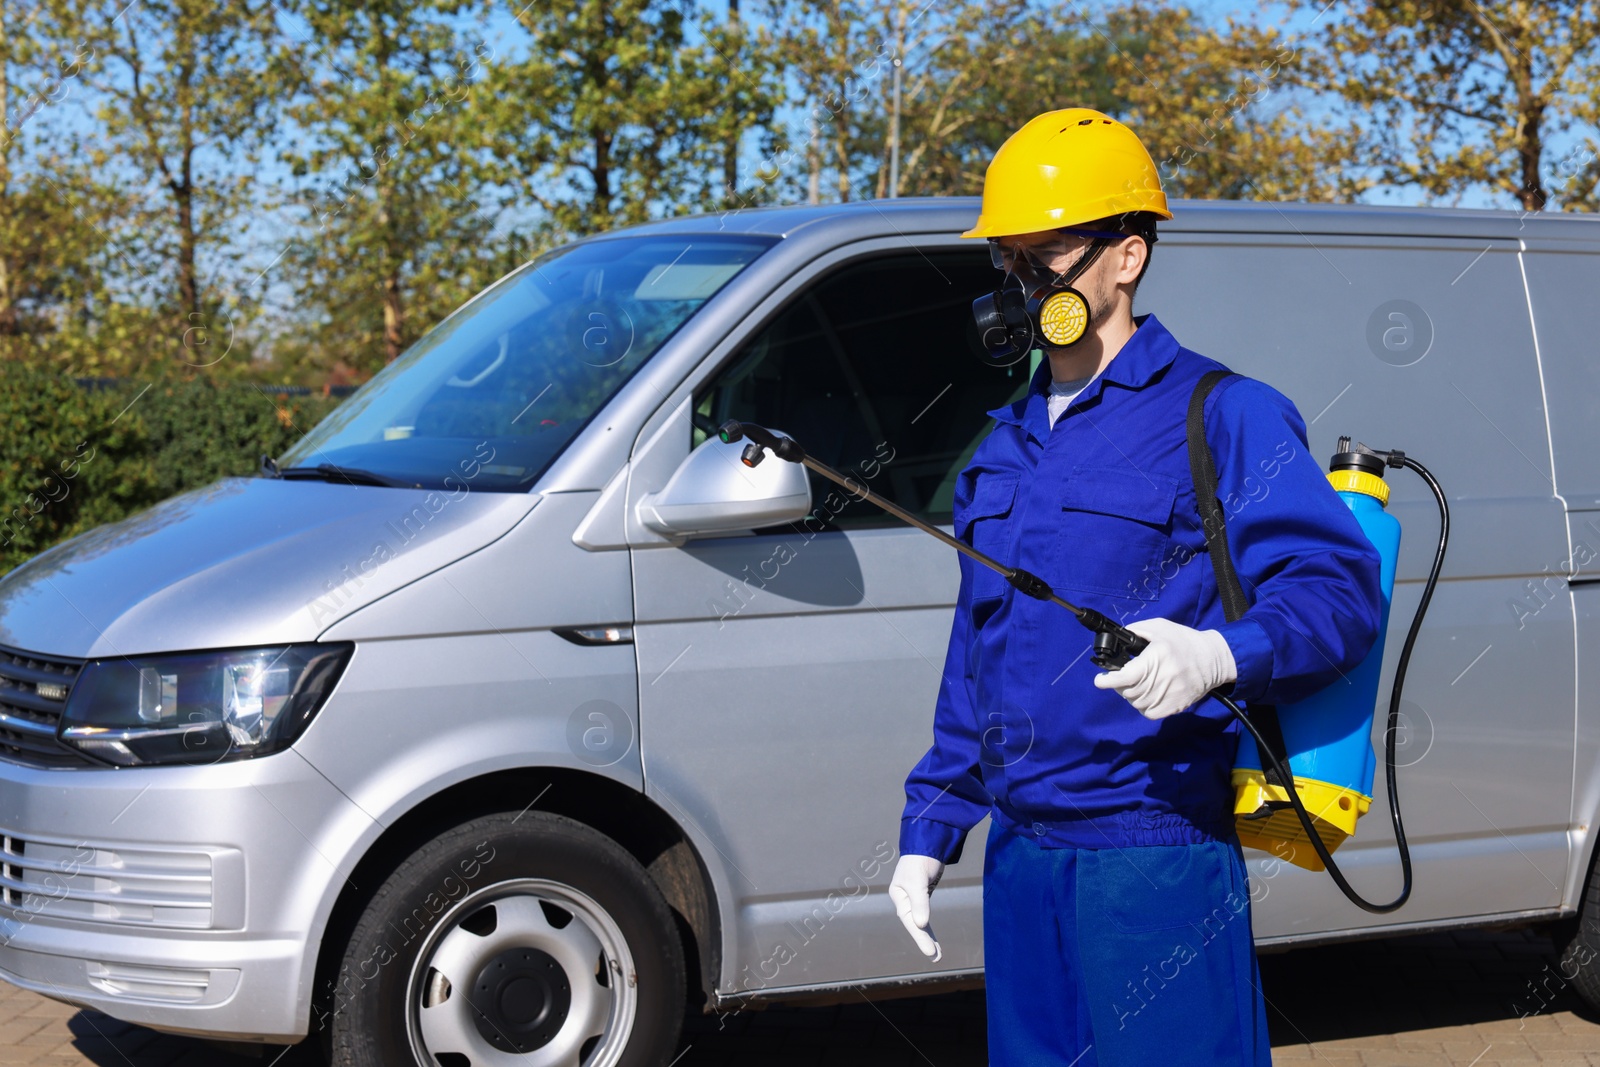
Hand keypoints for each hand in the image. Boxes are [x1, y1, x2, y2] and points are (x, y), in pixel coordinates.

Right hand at [888, 854, 944, 960]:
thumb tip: (921, 924)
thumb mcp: (918, 881)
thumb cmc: (919, 861)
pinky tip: (931, 936)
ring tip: (937, 955)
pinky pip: (925, 915)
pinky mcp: (923, 895)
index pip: (910, 920)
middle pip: (914, 924)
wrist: (926, 843)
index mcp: (899, 896)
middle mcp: (904, 899)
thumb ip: (920, 902)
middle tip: (936, 957)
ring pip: (920, 922)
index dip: (920, 937)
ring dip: (927, 937)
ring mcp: (913, 898)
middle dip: (924, 941)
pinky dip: (928, 927)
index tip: (930, 952)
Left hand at [1093, 617, 1236, 718]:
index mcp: (1156, 658)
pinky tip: (1146, 694)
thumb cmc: (1184, 641)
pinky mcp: (1176, 706)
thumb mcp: (1159, 627)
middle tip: (1121, 676)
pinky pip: (1149, 713)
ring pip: (1136, 703)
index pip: (1125, 676)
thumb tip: (1117, 638)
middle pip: (1128, 691)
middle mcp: (1162, 678)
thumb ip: (1136, 630)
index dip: (1108, 680)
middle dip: (1118, 684)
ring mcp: (1170, 695)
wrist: (1214, 659)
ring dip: (1130, 694)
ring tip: (1136, 683)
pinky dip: (1142, 706)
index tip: (1100, 680)